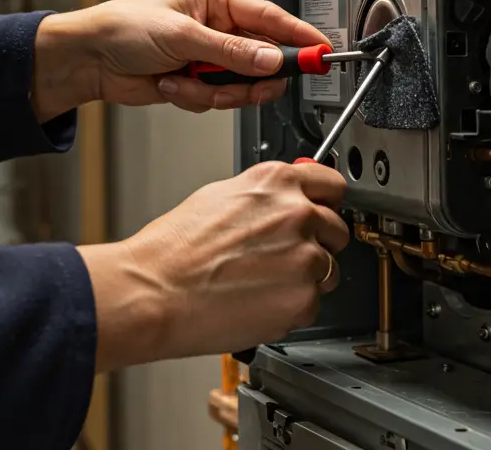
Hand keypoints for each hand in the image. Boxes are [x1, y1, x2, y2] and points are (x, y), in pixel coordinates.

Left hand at [31, 0, 329, 119]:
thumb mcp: (182, 36)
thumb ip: (230, 53)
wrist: (90, 60)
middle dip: (250, 77)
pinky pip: (217, 100)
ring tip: (189, 81)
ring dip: (216, 91)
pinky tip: (173, 86)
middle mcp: (219, 29)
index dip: (298, 36)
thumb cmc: (124, 29)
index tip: (320, 52)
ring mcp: (210, 58)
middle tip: (246, 86)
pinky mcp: (198, 83)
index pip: (271, 18)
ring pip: (242, 85)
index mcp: (218, 2)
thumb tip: (270, 59)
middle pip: (262, 58)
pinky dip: (196, 99)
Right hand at [78, 162, 349, 370]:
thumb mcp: (220, 197)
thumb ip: (265, 195)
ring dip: (305, 278)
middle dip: (317, 243)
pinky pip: (312, 304)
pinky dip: (291, 307)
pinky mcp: (303, 300)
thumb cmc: (174, 250)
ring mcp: (305, 258)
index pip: (333, 185)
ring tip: (262, 283)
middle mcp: (297, 214)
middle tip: (283, 257)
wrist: (154, 293)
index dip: (325, 203)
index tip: (322, 212)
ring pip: (328, 270)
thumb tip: (285, 198)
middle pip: (337, 229)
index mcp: (277, 183)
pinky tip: (257, 302)